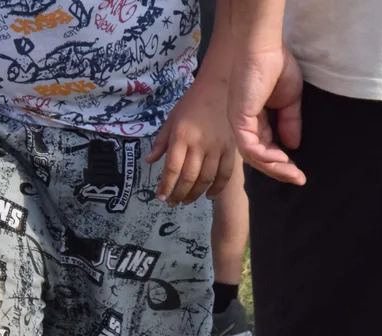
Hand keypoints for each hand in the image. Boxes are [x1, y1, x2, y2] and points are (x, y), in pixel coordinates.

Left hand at [146, 71, 235, 204]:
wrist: (221, 86)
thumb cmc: (192, 102)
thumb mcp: (171, 119)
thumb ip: (161, 142)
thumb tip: (150, 161)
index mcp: (182, 137)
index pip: (172, 168)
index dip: (165, 186)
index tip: (160, 196)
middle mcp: (200, 144)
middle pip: (188, 177)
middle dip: (178, 194)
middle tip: (171, 203)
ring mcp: (218, 147)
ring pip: (206, 179)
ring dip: (194, 194)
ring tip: (185, 201)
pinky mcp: (232, 148)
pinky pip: (225, 174)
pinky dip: (217, 188)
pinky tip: (208, 196)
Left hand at [228, 46, 305, 184]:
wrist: (263, 50)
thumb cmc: (275, 67)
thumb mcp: (290, 100)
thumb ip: (290, 122)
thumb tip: (293, 145)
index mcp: (256, 122)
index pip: (267, 149)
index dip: (282, 162)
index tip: (298, 173)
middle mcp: (245, 127)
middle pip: (260, 157)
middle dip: (279, 170)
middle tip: (297, 180)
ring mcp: (240, 125)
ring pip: (254, 156)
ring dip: (274, 167)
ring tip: (292, 173)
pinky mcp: (239, 121)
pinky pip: (250, 146)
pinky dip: (265, 156)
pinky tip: (282, 159)